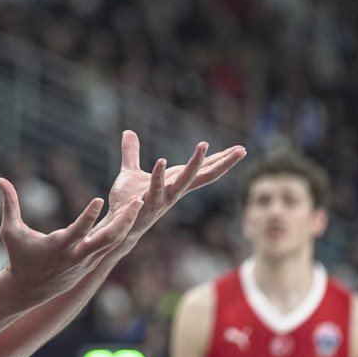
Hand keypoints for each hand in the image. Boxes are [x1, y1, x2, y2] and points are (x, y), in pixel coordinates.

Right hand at [0, 177, 142, 303]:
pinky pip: (110, 246)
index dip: (89, 215)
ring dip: (126, 223)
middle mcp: (77, 255)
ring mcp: (87, 261)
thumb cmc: (18, 256)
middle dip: (123, 221)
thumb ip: (9, 204)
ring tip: (139, 203)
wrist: (29, 289)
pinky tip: (131, 216)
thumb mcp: (9, 231)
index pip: (78, 230)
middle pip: (106, 239)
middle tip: (138, 201)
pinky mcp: (91, 263)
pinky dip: (121, 231)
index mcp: (59, 246)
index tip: (99, 199)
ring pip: (113, 242)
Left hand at [99, 130, 245, 250]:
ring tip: (204, 144)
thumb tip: (128, 132)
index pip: (203, 170)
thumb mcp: (130, 172)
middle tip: (242, 149)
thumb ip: (131, 153)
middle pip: (204, 175)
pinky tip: (161, 160)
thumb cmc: (126, 201)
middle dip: (223, 162)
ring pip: (185, 180)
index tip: (239, 149)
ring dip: (195, 163)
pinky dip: (159, 174)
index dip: (220, 159)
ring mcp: (164, 198)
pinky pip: (156, 187)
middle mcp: (175, 191)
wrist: (115, 224)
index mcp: (174, 182)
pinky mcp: (149, 202)